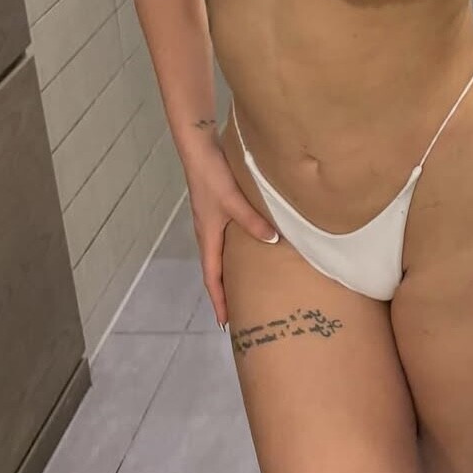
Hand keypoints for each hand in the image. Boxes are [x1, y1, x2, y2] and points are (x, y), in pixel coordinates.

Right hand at [184, 141, 278, 328]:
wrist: (199, 147)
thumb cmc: (212, 176)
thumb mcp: (233, 200)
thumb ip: (252, 221)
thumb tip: (273, 242)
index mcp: (207, 236)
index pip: (212, 278)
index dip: (219, 301)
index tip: (226, 324)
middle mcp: (207, 232)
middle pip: (216, 269)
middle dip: (226, 291)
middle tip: (241, 310)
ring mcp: (212, 219)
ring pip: (221, 253)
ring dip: (231, 271)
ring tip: (248, 285)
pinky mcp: (218, 207)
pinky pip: (227, 238)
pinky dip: (236, 250)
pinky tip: (253, 246)